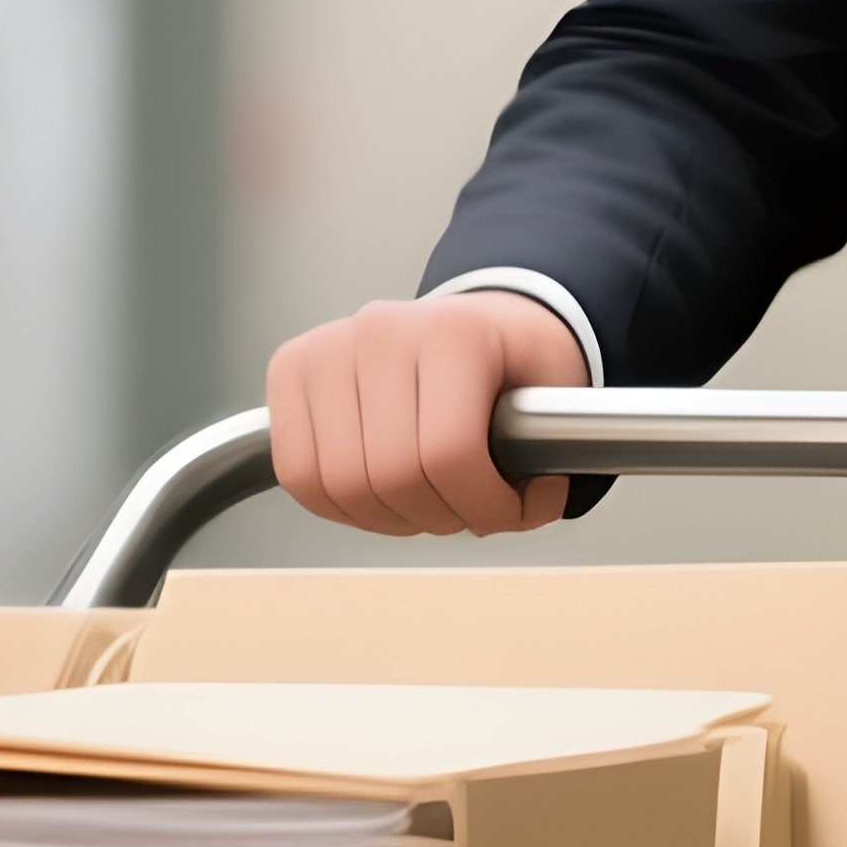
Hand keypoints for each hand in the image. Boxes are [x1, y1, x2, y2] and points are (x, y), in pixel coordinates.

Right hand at [266, 291, 589, 536]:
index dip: (484, 506)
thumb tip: (523, 506)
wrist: (470, 328)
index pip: (449, 454)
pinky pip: (300, 476)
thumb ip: (552, 458)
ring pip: (340, 486)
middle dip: (437, 517)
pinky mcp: (290, 373)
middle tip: (463, 509)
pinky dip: (339, 506)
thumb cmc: (511, 368)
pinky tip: (378, 494)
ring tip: (423, 501)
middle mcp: (381, 331)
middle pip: (391, 478)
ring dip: (388, 519)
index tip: (511, 509)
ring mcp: (327, 349)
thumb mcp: (557, 398)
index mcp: (453, 332)